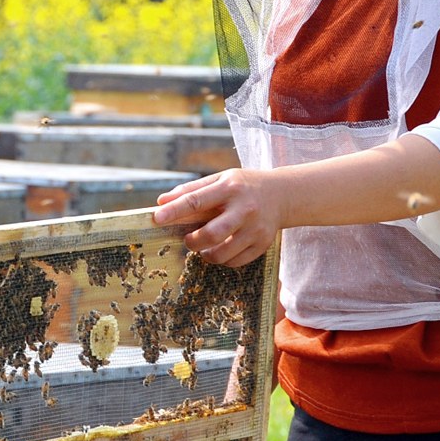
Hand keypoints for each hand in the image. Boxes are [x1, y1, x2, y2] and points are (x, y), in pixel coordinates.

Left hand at [152, 168, 284, 268]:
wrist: (281, 194)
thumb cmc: (242, 186)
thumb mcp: (220, 179)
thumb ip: (191, 190)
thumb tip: (161, 202)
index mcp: (229, 188)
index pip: (196, 201)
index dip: (174, 211)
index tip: (157, 218)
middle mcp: (244, 208)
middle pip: (212, 234)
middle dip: (193, 241)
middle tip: (188, 240)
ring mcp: (255, 228)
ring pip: (223, 253)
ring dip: (206, 254)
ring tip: (203, 246)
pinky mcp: (263, 244)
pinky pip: (235, 262)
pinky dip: (222, 259)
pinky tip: (221, 249)